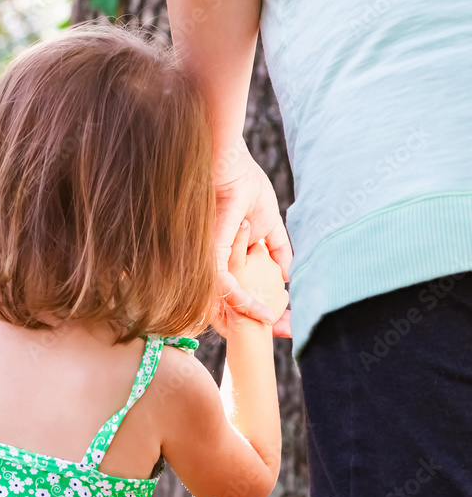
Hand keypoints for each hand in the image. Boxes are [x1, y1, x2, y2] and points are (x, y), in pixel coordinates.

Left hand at [214, 142, 292, 336]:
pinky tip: (265, 314)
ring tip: (278, 327)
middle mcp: (212, 268)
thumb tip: (287, 276)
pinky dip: (246, 305)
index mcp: (225, 264)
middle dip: (257, 327)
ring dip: (254, 321)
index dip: (259, 313)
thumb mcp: (267, 224)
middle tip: (285, 332)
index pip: (236, 298)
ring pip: (223, 307)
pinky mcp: (211, 255)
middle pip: (227, 310)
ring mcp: (209, 264)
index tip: (286, 324)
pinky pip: (225, 289)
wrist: (229, 163)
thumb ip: (276, 250)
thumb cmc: (243, 185)